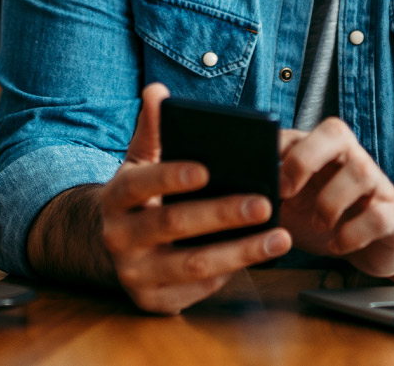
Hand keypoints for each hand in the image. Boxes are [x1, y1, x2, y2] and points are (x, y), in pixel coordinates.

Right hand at [97, 83, 292, 313]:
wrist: (113, 248)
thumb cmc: (140, 198)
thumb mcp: (141, 163)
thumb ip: (152, 129)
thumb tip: (156, 91)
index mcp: (115, 197)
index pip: (141, 184)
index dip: (171, 177)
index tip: (206, 169)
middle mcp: (118, 238)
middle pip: (172, 225)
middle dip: (221, 214)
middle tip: (264, 202)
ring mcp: (135, 274)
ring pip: (193, 265)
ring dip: (241, 252)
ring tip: (280, 237)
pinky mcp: (154, 301)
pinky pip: (198, 288)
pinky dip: (232, 273)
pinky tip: (260, 256)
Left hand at [277, 118, 393, 278]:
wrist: (376, 247)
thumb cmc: (328, 221)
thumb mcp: (294, 208)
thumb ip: (270, 195)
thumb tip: (235, 195)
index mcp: (323, 153)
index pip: (299, 132)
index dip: (277, 148)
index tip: (261, 175)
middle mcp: (351, 159)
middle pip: (335, 131)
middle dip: (304, 159)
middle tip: (286, 191)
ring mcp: (376, 185)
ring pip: (361, 171)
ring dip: (330, 202)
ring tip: (318, 224)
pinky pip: (379, 215)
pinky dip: (353, 233)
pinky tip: (338, 244)